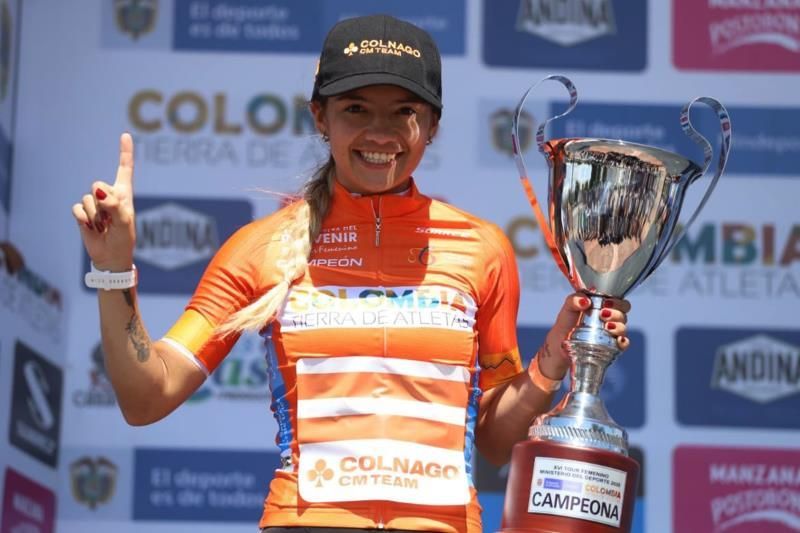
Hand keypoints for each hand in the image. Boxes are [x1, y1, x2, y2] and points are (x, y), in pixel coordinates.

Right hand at [72, 133, 136, 271]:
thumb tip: (98, 191)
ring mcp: (94, 204)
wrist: (110, 256)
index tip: (125, 135)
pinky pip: (77, 208)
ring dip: (95, 215)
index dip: (124, 152)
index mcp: (123, 194)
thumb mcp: (124, 223)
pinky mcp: (82, 213)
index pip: (125, 169)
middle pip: (98, 184)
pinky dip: (83, 219)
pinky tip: (91, 227)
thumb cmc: (123, 239)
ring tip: (103, 226)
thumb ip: (114, 206)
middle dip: (103, 202)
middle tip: (110, 219)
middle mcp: (109, 195)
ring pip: (87, 198)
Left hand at [537, 293, 630, 379]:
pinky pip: (622, 344)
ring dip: (618, 327)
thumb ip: (574, 299)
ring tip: (607, 327)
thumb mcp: (568, 307)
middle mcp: (610, 320)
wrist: (560, 342)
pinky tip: (618, 340)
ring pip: (623, 328)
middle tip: (603, 315)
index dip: (617, 301)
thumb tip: (585, 301)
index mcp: (604, 307)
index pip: (620, 302)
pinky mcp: (610, 347)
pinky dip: (623, 342)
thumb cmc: (566, 322)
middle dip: (617, 313)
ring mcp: (611, 334)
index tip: (607, 303)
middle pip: (624, 314)